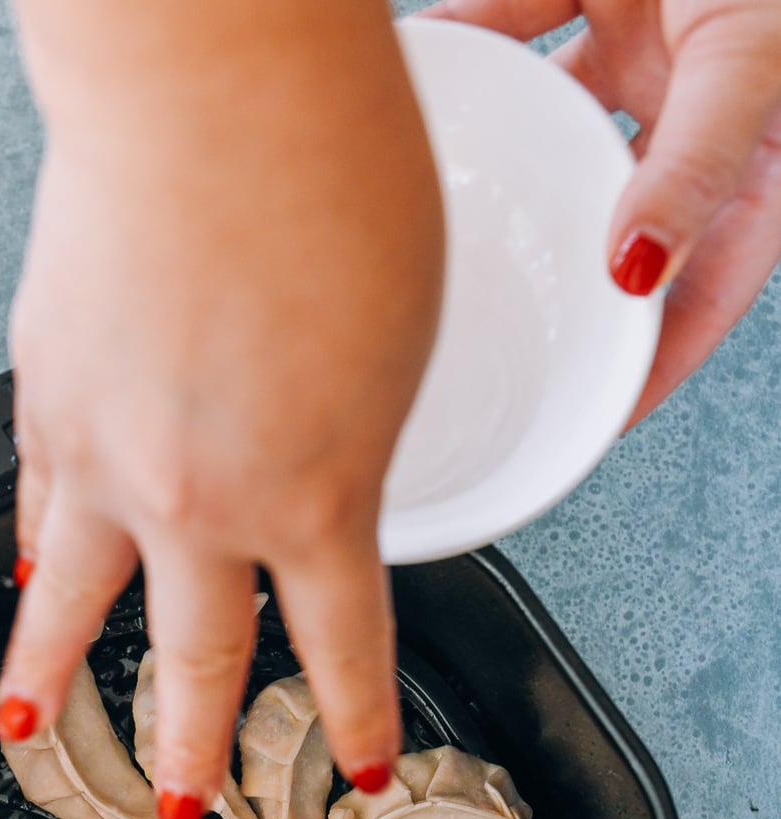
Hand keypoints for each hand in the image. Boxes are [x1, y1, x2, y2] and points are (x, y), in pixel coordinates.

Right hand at [0, 0, 444, 818]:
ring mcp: (106, 459)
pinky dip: (34, 550)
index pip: (342, 651)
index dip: (357, 722)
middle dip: (190, 750)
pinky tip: (28, 575)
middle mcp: (198, 503)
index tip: (361, 768)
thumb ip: (356, 442)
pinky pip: (35, 505)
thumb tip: (320, 480)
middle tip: (179, 807)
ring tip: (27, 731)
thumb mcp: (400, 343)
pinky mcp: (42, 398)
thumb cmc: (324, 174)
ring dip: (48, 680)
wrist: (208, 80)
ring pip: (71, 609)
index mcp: (314, 497)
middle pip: (194, 664)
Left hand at [425, 0, 780, 421]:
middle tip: (469, 345)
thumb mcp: (749, 68)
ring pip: (554, 127)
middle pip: (609, 220)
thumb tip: (638, 273)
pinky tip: (420, 71)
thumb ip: (699, 167)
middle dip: (549, 280)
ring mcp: (646, 39)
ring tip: (420, 220)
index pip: (698, 293)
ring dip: (498, 165)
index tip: (578, 428)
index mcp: (754, 151)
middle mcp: (694, 106)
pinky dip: (471, 45)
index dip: (644, 369)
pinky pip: (519, 23)